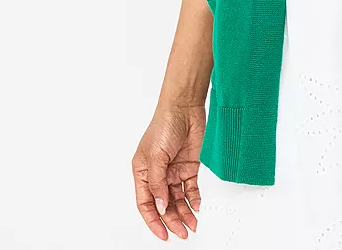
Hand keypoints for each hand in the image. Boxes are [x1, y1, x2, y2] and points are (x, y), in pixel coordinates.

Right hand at [132, 102, 205, 239]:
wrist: (185, 107)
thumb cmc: (164, 125)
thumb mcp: (156, 156)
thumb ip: (157, 183)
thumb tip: (161, 206)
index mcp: (143, 172)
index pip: (146, 204)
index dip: (153, 221)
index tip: (163, 234)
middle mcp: (159, 174)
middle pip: (164, 205)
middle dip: (173, 221)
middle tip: (182, 232)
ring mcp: (175, 171)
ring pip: (179, 200)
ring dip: (185, 213)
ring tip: (192, 225)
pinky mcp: (190, 166)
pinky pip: (192, 188)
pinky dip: (195, 199)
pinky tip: (197, 207)